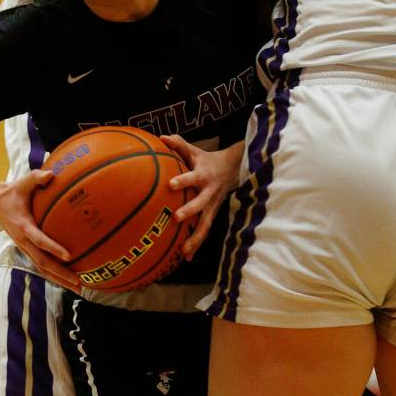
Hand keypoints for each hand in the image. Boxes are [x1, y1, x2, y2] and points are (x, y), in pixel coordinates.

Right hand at [0, 169, 76, 284]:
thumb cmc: (12, 192)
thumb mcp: (22, 182)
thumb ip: (37, 177)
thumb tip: (51, 173)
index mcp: (23, 226)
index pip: (40, 240)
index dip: (54, 248)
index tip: (69, 255)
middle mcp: (24, 242)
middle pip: (43, 263)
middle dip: (61, 274)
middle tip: (80, 282)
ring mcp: (25, 248)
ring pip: (43, 268)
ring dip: (60, 279)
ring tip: (79, 288)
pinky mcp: (28, 250)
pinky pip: (42, 265)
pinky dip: (55, 274)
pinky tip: (70, 279)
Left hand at [161, 136, 243, 257]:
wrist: (234, 169)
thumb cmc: (207, 160)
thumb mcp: (195, 151)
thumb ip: (179, 145)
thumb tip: (161, 137)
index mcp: (203, 175)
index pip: (192, 177)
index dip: (183, 180)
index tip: (171, 185)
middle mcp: (209, 192)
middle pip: (201, 203)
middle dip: (190, 211)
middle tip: (177, 218)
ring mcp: (212, 206)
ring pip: (205, 224)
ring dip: (196, 238)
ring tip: (184, 252)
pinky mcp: (212, 214)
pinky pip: (204, 231)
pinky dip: (196, 244)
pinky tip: (186, 258)